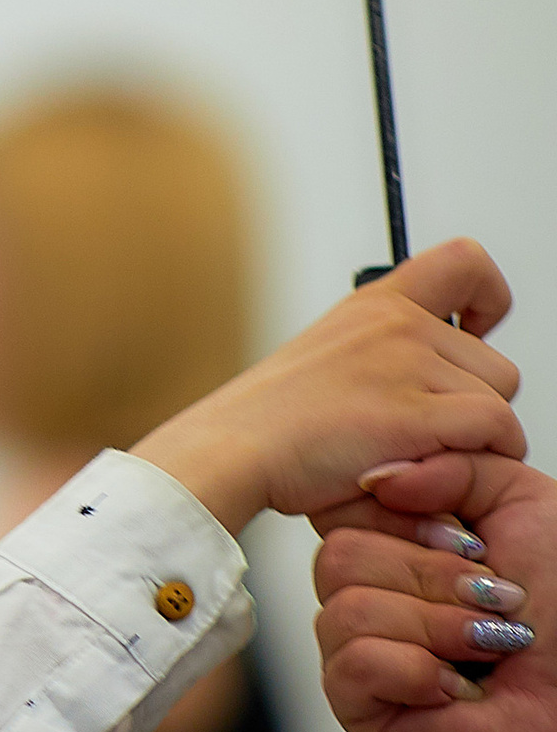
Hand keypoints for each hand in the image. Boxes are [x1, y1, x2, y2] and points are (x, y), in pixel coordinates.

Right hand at [134, 239, 520, 531]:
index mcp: (374, 305)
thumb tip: (430, 382)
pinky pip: (495, 430)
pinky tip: (431, 471)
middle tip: (428, 433)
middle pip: (496, 364)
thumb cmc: (271, 423)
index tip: (476, 328)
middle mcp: (397, 325)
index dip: (489, 296)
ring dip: (476, 441)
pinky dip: (479, 459)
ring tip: (419, 457)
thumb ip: (381, 357)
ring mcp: (406, 364)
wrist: (231, 449)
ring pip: (500, 402)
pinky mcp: (414, 413)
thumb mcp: (327, 362)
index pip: (463, 260)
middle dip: (474, 407)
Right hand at [312, 456, 556, 731]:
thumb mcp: (525, 503)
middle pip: (338, 556)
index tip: (473, 543)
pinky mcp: (360, 709)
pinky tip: (456, 688)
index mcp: (399, 547)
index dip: (406, 521)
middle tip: (491, 603)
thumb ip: (454, 464)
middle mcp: (373, 598)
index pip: (345, 510)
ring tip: (486, 649)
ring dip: (435, 627)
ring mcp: (359, 654)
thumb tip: (377, 479)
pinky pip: (351, 665)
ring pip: (344, 609)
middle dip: (431, 577)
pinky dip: (416, 671)